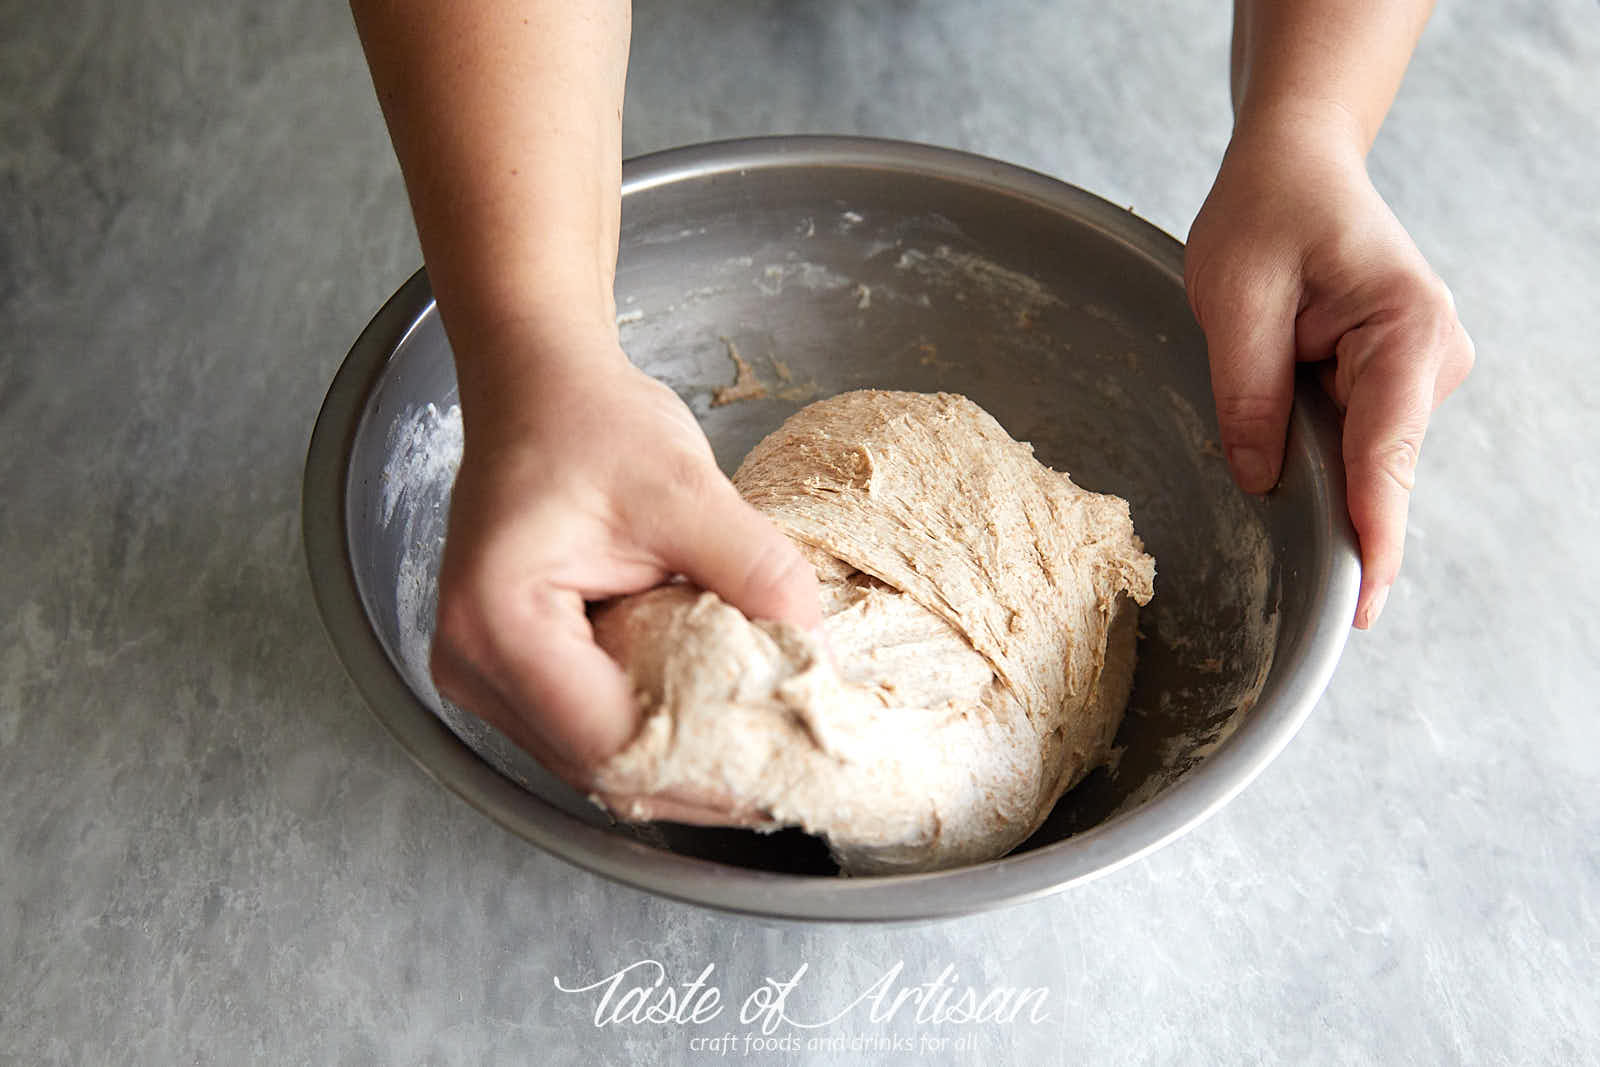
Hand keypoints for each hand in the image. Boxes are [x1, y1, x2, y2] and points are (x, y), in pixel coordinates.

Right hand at [430, 324, 821, 821]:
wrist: (540, 390)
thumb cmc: (589, 423)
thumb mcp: (685, 486)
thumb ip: (755, 569)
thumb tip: (816, 650)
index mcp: (498, 620)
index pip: (609, 739)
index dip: (703, 770)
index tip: (784, 769)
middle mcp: (474, 665)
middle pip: (601, 767)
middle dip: (701, 780)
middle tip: (790, 778)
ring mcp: (487, 676)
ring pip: (598, 762)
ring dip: (682, 765)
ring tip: (764, 757)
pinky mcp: (514, 672)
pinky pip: (592, 730)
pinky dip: (657, 733)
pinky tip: (717, 724)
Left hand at [1185, 114, 1473, 628]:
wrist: (1296, 167)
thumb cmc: (1266, 214)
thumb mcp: (1235, 298)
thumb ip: (1248, 393)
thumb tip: (1260, 482)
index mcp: (1406, 328)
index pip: (1387, 453)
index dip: (1374, 534)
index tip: (1364, 604)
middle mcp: (1430, 357)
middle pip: (1377, 465)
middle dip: (1326, 498)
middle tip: (1265, 487)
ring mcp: (1418, 372)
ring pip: (1362, 456)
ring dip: (1310, 458)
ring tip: (1266, 383)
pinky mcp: (1392, 381)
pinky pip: (1352, 438)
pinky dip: (1314, 444)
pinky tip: (1282, 414)